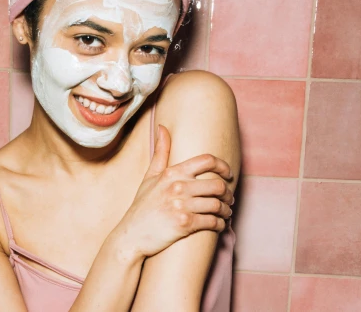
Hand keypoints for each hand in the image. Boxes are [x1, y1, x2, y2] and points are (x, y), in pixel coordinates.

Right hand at [113, 125, 233, 259]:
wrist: (132, 234)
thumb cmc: (143, 205)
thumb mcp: (150, 176)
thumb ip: (160, 151)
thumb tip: (162, 126)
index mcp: (172, 173)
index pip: (207, 161)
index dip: (223, 166)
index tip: (228, 174)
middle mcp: (178, 187)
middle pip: (217, 185)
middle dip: (227, 193)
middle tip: (229, 198)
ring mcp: (181, 206)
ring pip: (217, 205)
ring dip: (226, 210)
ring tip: (225, 212)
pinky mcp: (184, 224)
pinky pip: (212, 222)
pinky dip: (220, 224)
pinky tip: (219, 224)